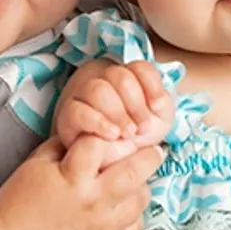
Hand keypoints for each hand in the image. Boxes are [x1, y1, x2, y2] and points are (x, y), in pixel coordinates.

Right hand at [0, 135, 162, 229]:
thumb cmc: (21, 199)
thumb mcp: (37, 162)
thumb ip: (66, 144)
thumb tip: (93, 131)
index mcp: (72, 177)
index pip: (101, 144)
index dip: (107, 133)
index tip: (114, 132)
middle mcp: (93, 201)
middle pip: (134, 172)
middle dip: (149, 156)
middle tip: (154, 149)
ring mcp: (102, 226)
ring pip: (140, 200)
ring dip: (141, 185)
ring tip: (135, 179)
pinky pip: (135, 226)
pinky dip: (134, 214)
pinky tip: (125, 205)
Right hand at [56, 61, 174, 163]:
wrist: (113, 162)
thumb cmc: (136, 136)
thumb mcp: (158, 120)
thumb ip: (162, 104)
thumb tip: (155, 101)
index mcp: (127, 78)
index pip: (139, 67)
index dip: (151, 85)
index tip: (157, 107)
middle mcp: (103, 81)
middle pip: (119, 75)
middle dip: (136, 104)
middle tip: (142, 128)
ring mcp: (82, 96)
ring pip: (98, 89)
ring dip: (119, 113)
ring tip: (128, 133)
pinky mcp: (68, 117)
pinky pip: (78, 111)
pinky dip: (99, 122)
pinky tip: (112, 134)